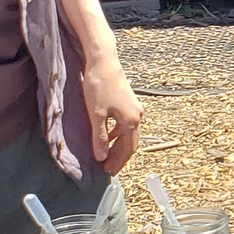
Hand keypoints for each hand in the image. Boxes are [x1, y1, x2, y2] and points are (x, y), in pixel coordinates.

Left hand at [81, 58, 143, 173]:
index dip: (118, 162)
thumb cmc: (99, 86)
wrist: (104, 62)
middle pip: (131, 143)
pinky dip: (118, 135)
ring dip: (119, 147)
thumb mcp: (96, 115)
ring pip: (129, 134)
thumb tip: (100, 156)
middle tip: (108, 168)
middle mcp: (137, 116)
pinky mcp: (129, 102)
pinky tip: (108, 136)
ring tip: (106, 155)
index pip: (127, 149)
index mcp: (131, 121)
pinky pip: (126, 125)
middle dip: (120, 157)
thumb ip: (99, 137)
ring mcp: (135, 108)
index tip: (108, 172)